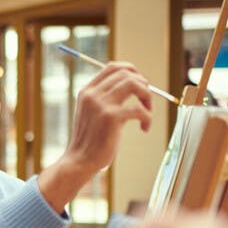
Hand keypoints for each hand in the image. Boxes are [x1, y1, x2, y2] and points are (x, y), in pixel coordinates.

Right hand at [37, 62, 152, 212]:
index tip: (140, 84)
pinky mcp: (111, 117)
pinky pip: (139, 109)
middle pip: (127, 73)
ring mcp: (101, 104)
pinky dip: (148, 117)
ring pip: (135, 84)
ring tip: (147, 112)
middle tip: (146, 103)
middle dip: (143, 85)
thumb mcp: (93, 113)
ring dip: (147, 97)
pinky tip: (144, 128)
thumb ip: (106, 98)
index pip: (113, 67)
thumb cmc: (90, 140)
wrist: (80, 160)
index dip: (131, 71)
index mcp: (87, 91)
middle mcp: (92, 94)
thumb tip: (135, 85)